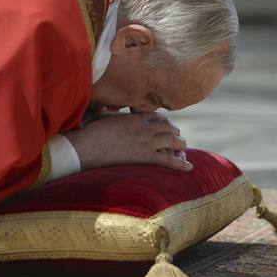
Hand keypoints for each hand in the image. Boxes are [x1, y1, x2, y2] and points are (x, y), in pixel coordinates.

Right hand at [64, 112, 191, 171]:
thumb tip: (105, 109)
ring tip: (183, 147)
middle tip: (178, 136)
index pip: (156, 117)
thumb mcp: (102, 116)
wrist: (87, 146)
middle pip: (167, 127)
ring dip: (180, 144)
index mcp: (134, 117)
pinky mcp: (145, 157)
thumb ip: (109, 112)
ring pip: (171, 141)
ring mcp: (146, 142)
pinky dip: (180, 163)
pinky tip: (189, 166)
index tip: (166, 125)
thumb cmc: (89, 132)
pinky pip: (168, 160)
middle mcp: (144, 127)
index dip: (164, 121)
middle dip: (174, 131)